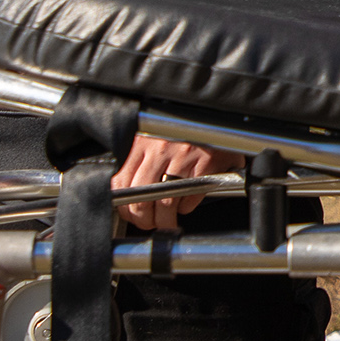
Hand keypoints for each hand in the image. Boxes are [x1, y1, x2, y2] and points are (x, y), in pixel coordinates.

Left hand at [111, 136, 240, 230]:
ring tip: (167, 222)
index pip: (122, 182)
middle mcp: (161, 149)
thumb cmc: (186, 129)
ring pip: (166, 202)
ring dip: (165, 220)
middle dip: (143, 219)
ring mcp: (184, 157)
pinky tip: (186, 203)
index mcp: (143, 143)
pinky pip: (190, 196)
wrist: (217, 117)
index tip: (130, 215)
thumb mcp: (155, 138)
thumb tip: (124, 191)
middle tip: (148, 224)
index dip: (124, 207)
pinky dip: (186, 207)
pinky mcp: (206, 164)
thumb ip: (139, 160)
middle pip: (142, 197)